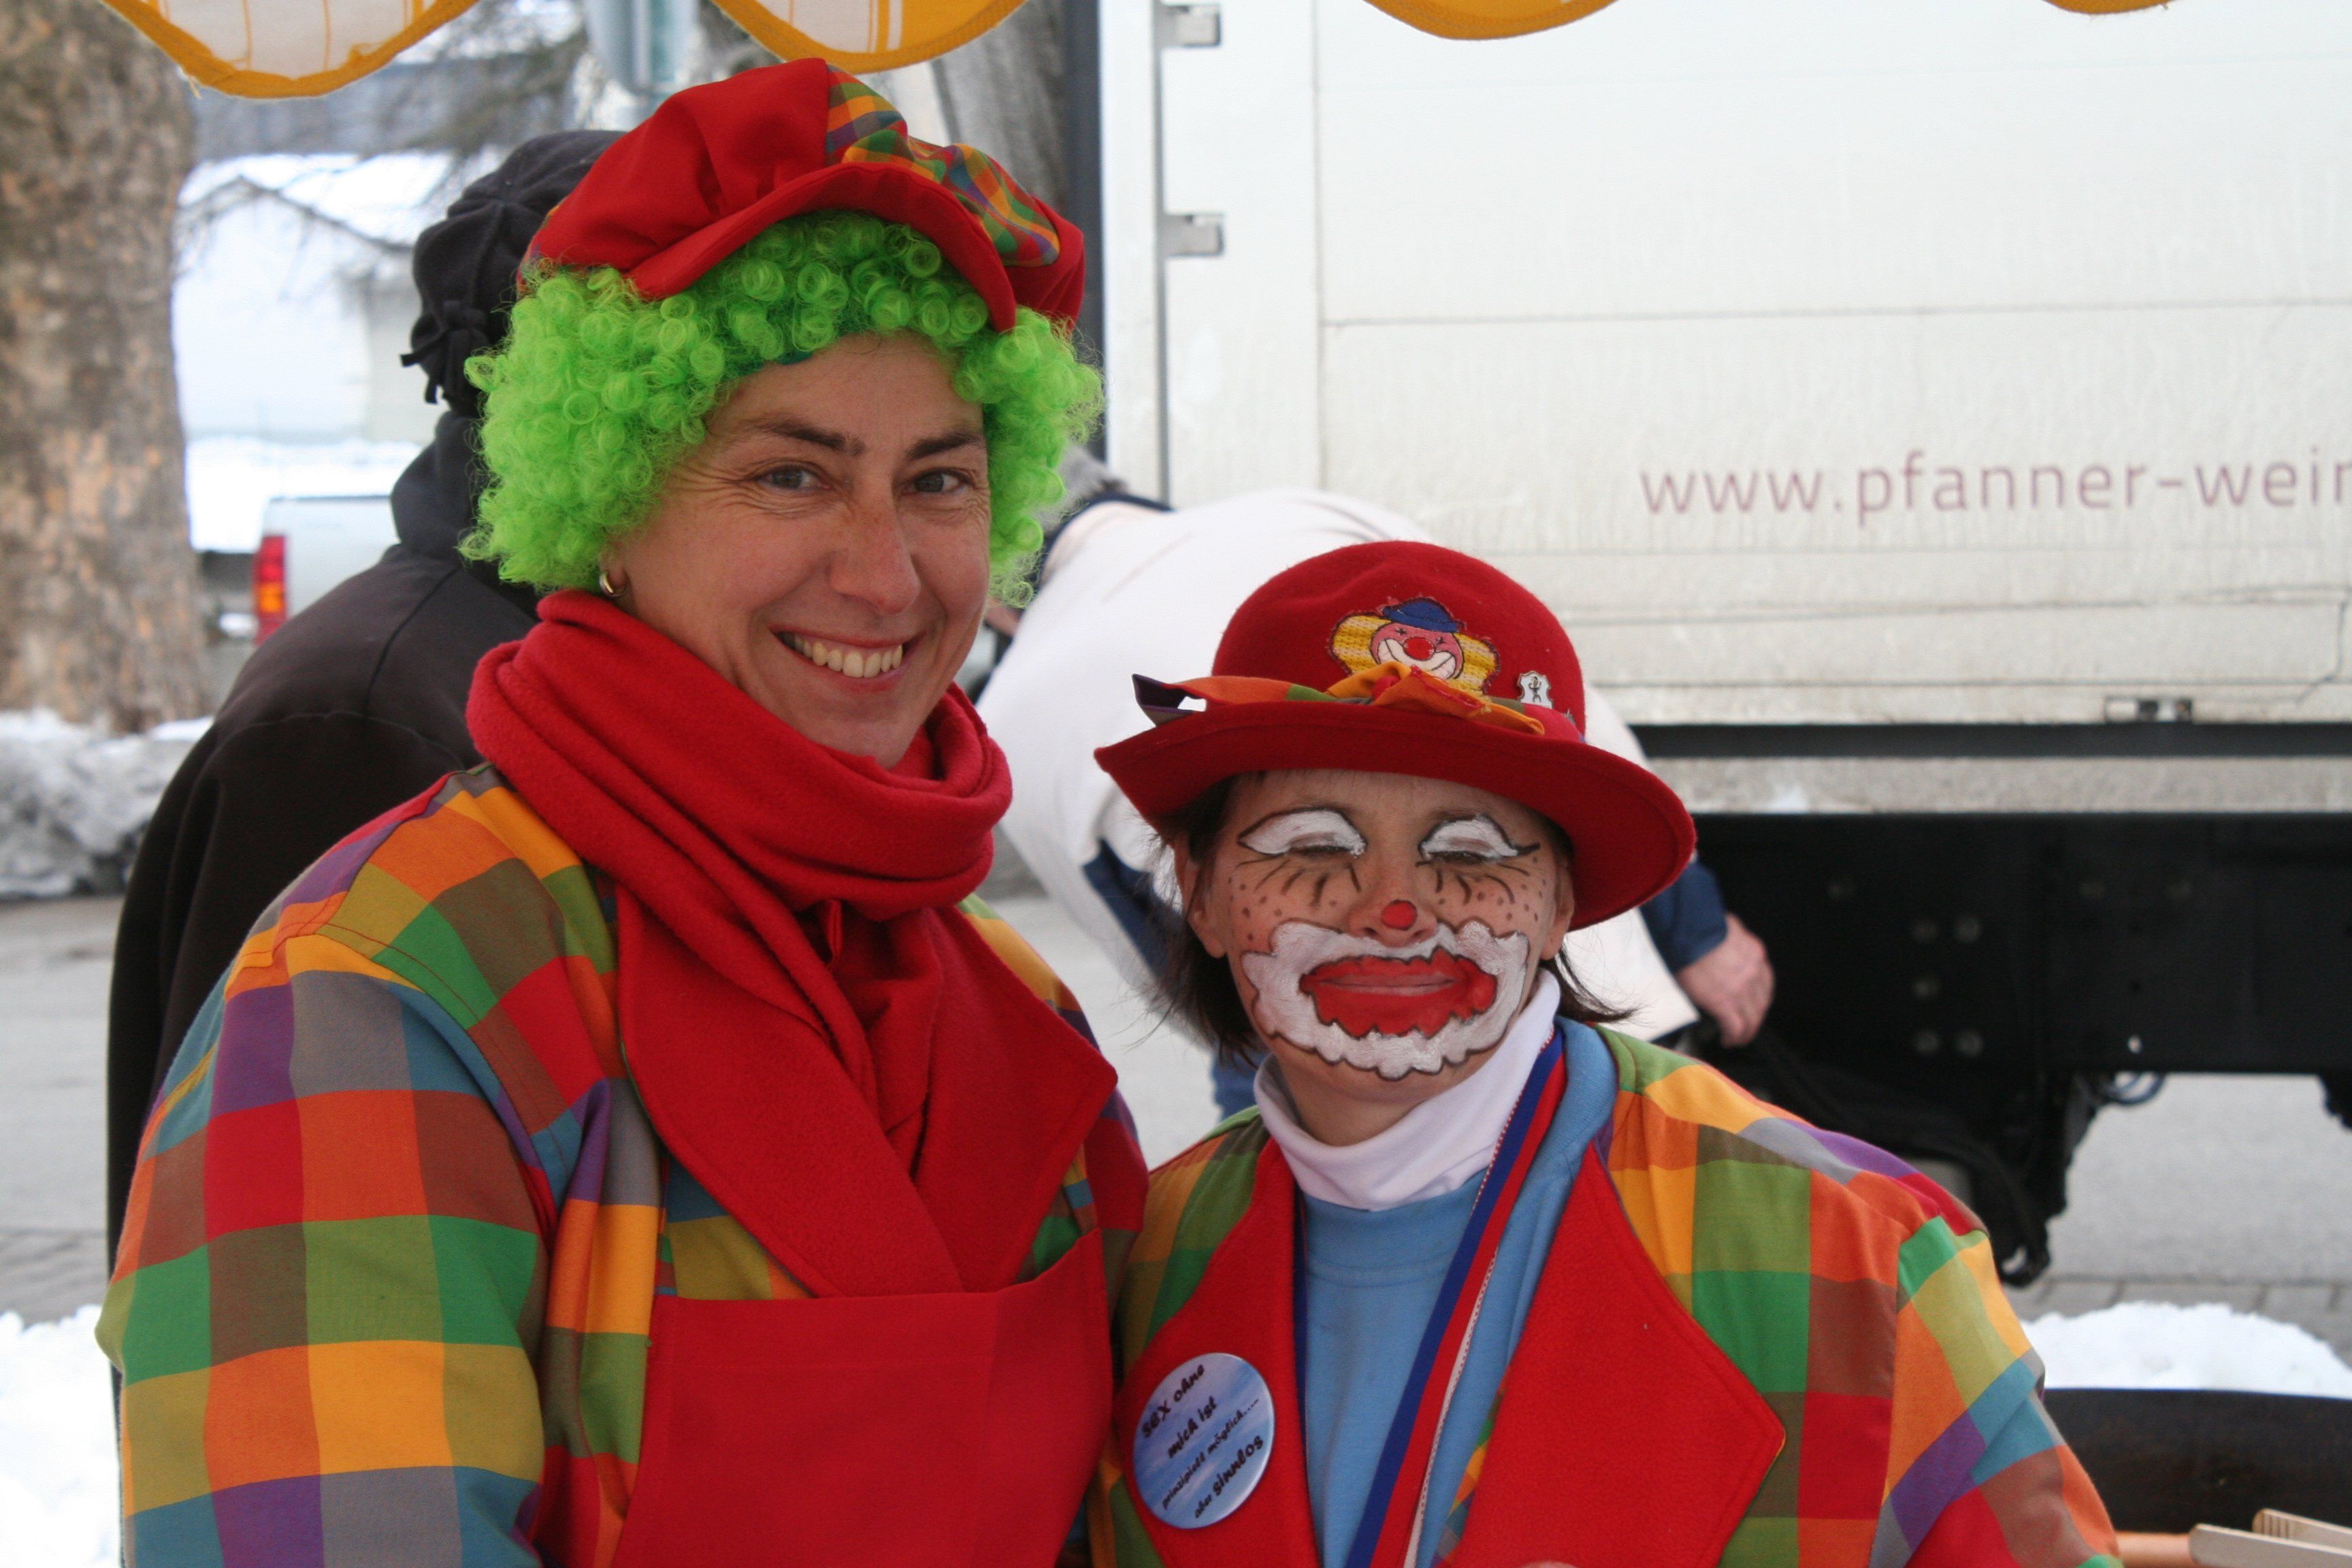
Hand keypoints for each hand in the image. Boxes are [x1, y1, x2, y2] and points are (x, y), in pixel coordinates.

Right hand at [1673, 914, 1773, 1045]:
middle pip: (1761, 1004)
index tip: (1753, 1006)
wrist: (1690, 930)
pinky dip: (1734, 1037)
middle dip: (1755, 1020)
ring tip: (1737, 1040)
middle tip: (1746, 1029)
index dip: (1759, 999)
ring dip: (1746, 1033)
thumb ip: (1731, 939)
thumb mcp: (1726, 928)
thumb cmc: (1699, 924)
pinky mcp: (1724, 1002)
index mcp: (1755, 954)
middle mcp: (1754, 973)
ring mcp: (1741, 990)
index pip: (1765, 983)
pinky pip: (1735, 1027)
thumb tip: (1723, 941)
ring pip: (1751, 1019)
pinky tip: (1728, 1041)